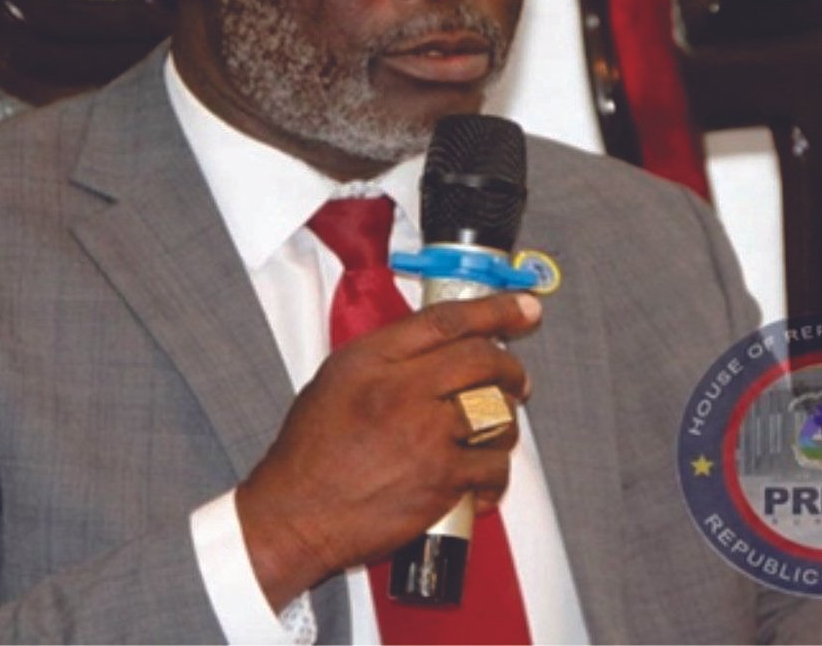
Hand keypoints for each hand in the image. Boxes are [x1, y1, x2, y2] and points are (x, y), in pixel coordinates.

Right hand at [236, 291, 541, 609]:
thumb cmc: (309, 453)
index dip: (496, 309)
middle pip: (483, 360)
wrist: (296, 514)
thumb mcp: (335, 380)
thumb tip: (438, 345)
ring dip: (506, 423)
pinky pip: (494, 467)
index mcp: (373, 359)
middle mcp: (402, 390)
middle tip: (516, 379)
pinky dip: (495, 475)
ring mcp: (425, 436)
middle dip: (511, 369)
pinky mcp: (440, 481)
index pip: (447, 320)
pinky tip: (481, 480)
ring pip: (498, 413)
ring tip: (493, 432)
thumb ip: (386, 357)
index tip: (525, 307)